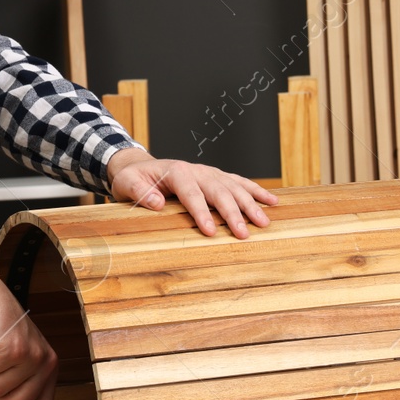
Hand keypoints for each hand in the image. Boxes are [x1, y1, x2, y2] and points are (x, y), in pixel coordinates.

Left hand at [106, 147, 278, 238]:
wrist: (139, 166)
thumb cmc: (133, 178)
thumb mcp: (127, 184)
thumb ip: (140, 193)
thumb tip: (157, 203)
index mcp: (176, 172)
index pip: (191, 193)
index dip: (202, 213)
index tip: (211, 232)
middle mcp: (197, 170)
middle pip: (219, 191)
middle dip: (232, 213)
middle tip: (244, 233)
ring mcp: (209, 172)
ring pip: (234, 187)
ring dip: (250, 204)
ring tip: (264, 222)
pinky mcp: (216, 177)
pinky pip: (239, 183)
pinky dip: (256, 191)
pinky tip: (271, 202)